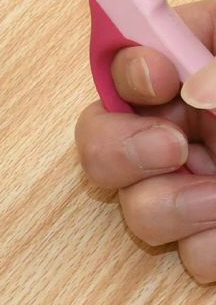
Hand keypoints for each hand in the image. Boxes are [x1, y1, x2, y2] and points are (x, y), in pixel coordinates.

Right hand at [75, 0, 215, 282]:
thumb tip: (183, 82)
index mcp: (199, 66)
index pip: (128, 52)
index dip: (126, 68)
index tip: (160, 80)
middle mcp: (184, 123)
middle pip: (99, 132)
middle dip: (120, 148)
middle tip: (170, 151)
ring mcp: (193, 182)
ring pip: (127, 200)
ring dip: (167, 208)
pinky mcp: (209, 236)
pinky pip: (178, 251)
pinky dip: (202, 251)